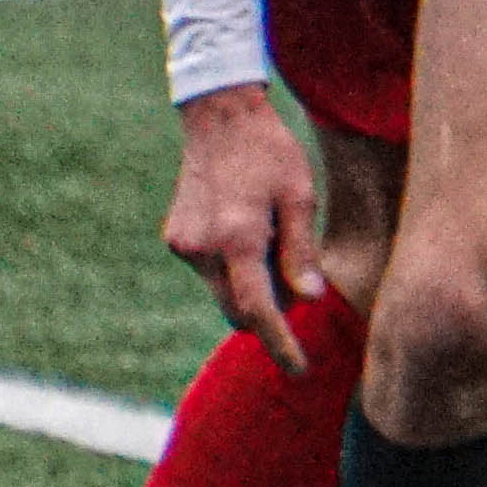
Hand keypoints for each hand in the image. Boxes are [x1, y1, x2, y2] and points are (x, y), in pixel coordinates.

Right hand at [163, 84, 324, 367]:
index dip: (280, 343)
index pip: (259, 309)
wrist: (219, 117)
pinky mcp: (176, 240)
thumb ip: (302, 252)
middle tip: (296, 275)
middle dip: (270, 310)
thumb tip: (310, 300)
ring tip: (271, 238)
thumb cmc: (270, 151)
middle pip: (239, 310)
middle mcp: (203, 248)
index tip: (299, 369)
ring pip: (223, 294)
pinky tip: (247, 230)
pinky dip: (232, 269)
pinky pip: (210, 274)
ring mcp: (184, 245)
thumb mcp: (300, 196)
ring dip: (250, 287)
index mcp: (238, 237)